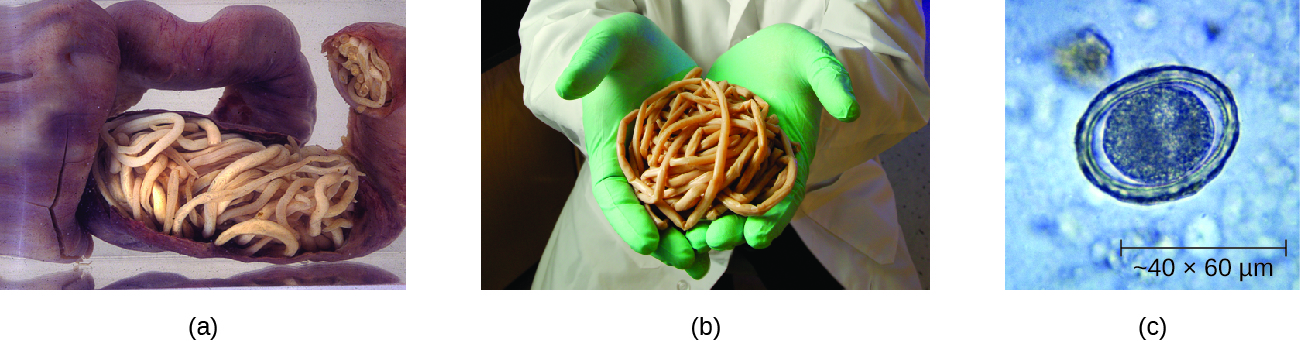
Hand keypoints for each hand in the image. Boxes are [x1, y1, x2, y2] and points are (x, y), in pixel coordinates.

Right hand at [555, 12, 707, 276]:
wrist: (658, 48)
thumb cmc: (627, 46)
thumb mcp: (610, 43)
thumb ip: (590, 61)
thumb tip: (566, 87)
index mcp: (610, 151)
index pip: (613, 194)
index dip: (628, 220)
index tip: (646, 243)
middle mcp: (639, 169)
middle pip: (649, 215)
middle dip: (667, 243)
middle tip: (687, 261)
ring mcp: (670, 169)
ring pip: (681, 213)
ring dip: (695, 240)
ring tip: (711, 259)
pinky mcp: (701, 162)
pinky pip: (711, 194)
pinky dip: (720, 216)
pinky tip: (738, 234)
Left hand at [701, 24, 859, 249]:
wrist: (761, 50)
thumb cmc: (792, 54)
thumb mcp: (812, 58)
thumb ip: (830, 80)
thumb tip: (851, 109)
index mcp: (792, 155)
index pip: (787, 194)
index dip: (774, 218)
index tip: (758, 237)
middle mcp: (762, 167)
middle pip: (748, 206)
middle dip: (732, 228)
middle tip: (712, 241)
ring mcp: (733, 162)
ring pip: (718, 199)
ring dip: (702, 220)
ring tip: (685, 237)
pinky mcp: (707, 152)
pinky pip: (692, 176)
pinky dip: (680, 194)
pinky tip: (661, 208)